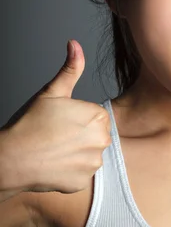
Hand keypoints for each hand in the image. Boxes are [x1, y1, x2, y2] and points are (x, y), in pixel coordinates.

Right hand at [0, 40, 111, 194]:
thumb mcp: (51, 92)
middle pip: (95, 135)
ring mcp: (93, 164)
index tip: (60, 122)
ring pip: (89, 155)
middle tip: (55, 136)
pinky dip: (69, 170)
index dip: (76, 118)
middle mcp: (102, 141)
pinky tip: (54, 164)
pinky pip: (81, 173)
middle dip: (80, 135)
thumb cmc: (30, 124)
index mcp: (98, 117)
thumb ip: (70, 69)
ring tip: (53, 150)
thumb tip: (75, 44)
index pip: (95, 116)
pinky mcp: (83, 182)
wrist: (12, 159)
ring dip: (76, 153)